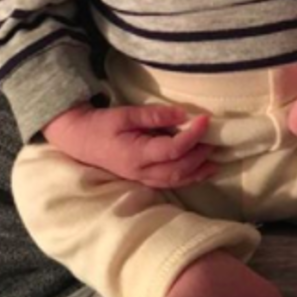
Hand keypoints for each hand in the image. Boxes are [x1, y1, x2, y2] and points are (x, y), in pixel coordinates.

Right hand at [43, 102, 216, 188]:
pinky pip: (170, 182)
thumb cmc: (101, 125)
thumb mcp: (124, 114)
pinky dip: (188, 178)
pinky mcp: (143, 178)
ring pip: (176, 180)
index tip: (205, 119)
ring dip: (198, 172)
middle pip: (178, 169)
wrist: (80, 140)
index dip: (192, 136)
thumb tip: (182, 114)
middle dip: (200, 155)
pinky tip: (200, 170)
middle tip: (215, 138)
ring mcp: (142, 178)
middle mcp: (141, 171)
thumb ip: (153, 115)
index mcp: (136, 154)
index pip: (172, 150)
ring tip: (217, 161)